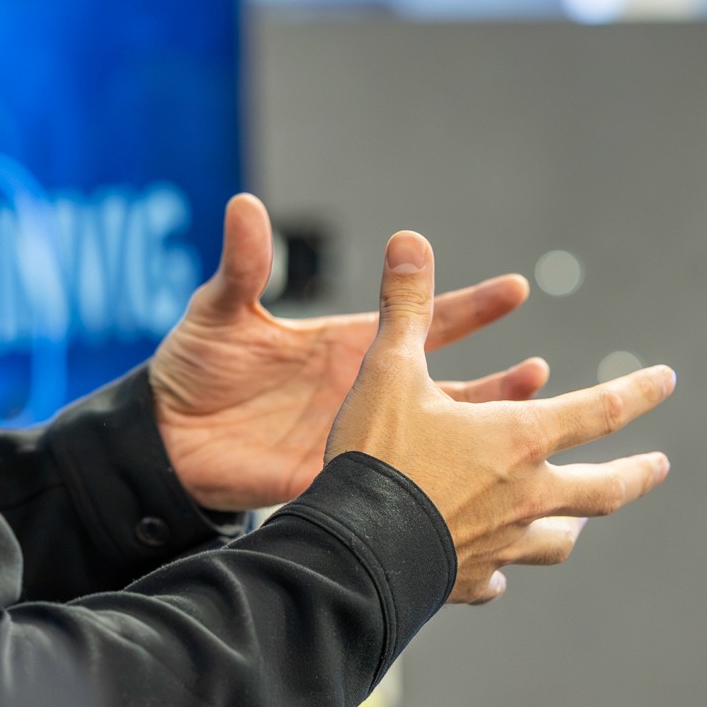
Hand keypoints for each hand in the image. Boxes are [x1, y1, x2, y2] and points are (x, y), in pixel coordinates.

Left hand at [150, 194, 541, 511]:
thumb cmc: (194, 365)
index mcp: (348, 344)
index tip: (516, 290)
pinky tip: (473, 503)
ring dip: (478, 440)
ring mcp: (358, 441)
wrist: (166, 438)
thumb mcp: (219, 310)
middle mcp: (365, 392)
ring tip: (525, 434)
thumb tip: (245, 204)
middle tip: (540, 373)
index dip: (470, 307)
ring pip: (436, 444)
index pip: (421, 321)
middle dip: (498, 384)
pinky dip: (437, 494)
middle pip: (447, 388)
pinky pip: (398, 491)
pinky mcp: (338, 482)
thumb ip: (242, 263)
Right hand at [325, 230, 676, 603]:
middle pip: (602, 489)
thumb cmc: (378, 458)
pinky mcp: (468, 581)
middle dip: (635, 475)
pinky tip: (494, 576)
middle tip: (658, 466)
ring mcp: (501, 544)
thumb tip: (408, 239)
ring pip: (555, 540)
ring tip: (575, 526)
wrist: (354, 554)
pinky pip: (496, 578)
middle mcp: (525, 495)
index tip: (667, 380)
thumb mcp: (388, 370)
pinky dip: (499, 572)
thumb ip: (404, 306)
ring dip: (571, 527)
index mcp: (519, 439)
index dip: (638, 392)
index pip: (599, 411)